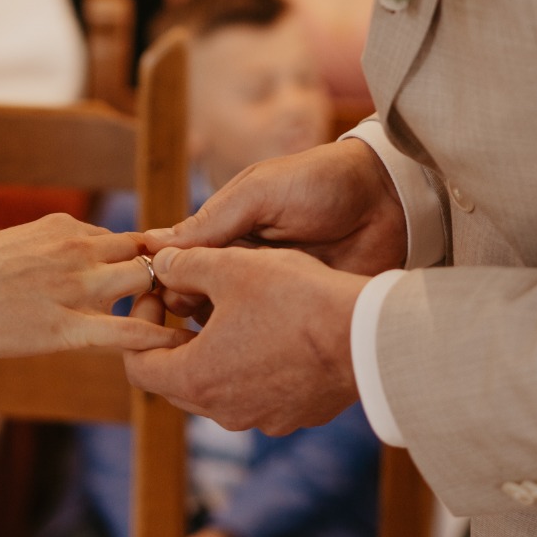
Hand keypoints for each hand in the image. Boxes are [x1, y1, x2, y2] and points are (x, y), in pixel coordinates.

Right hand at [0, 215, 186, 359]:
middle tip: (191, 297)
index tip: (168, 278)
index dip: (153, 258)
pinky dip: (157, 337)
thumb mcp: (16, 246)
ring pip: (144, 281)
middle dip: (171, 272)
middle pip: (147, 252)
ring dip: (168, 298)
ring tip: (189, 319)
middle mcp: (77, 248)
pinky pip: (125, 330)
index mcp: (65, 227)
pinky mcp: (66, 326)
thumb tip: (68, 256)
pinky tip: (178, 347)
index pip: (127, 237)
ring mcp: (75, 286)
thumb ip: (50, 249)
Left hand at [126, 243, 365, 431]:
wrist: (368, 335)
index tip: (158, 295)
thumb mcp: (231, 266)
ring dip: (214, 352)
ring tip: (234, 310)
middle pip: (177, 380)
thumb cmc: (296, 299)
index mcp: (197, 379)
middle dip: (175, 338)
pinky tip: (273, 330)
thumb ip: (185, 264)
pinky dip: (252, 366)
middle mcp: (225, 411)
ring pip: (219, 388)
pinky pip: (258, 393)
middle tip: (189, 298)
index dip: (140, 325)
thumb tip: (161, 264)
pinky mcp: (296, 414)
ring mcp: (263, 418)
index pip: (138, 368)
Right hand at [144, 139, 406, 320]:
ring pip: (227, 323)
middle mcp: (243, 263)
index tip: (149, 295)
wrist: (387, 202)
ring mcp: (271, 292)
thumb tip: (156, 245)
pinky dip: (251, 345)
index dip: (164, 277)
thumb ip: (214, 219)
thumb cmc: (321, 184)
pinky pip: (266, 338)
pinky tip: (245, 353)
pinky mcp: (297, 314)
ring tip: (212, 340)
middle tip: (184, 320)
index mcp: (228, 229)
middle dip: (185, 309)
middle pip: (197, 297)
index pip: (182, 260)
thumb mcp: (261, 192)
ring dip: (215, 331)